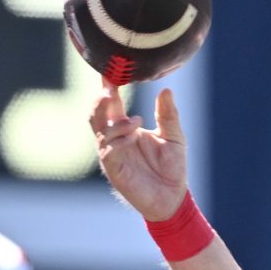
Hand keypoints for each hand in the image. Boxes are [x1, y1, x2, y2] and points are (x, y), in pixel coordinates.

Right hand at [90, 85, 188, 222]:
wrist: (173, 198)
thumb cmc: (172, 168)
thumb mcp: (174, 137)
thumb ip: (168, 115)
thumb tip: (166, 89)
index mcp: (126, 127)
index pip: (111, 103)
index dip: (108, 87)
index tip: (110, 71)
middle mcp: (115, 138)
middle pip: (96, 113)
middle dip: (100, 100)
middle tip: (111, 89)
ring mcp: (112, 154)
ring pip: (98, 129)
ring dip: (115, 121)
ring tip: (137, 122)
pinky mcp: (114, 169)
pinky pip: (107, 150)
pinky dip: (118, 139)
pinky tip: (134, 136)